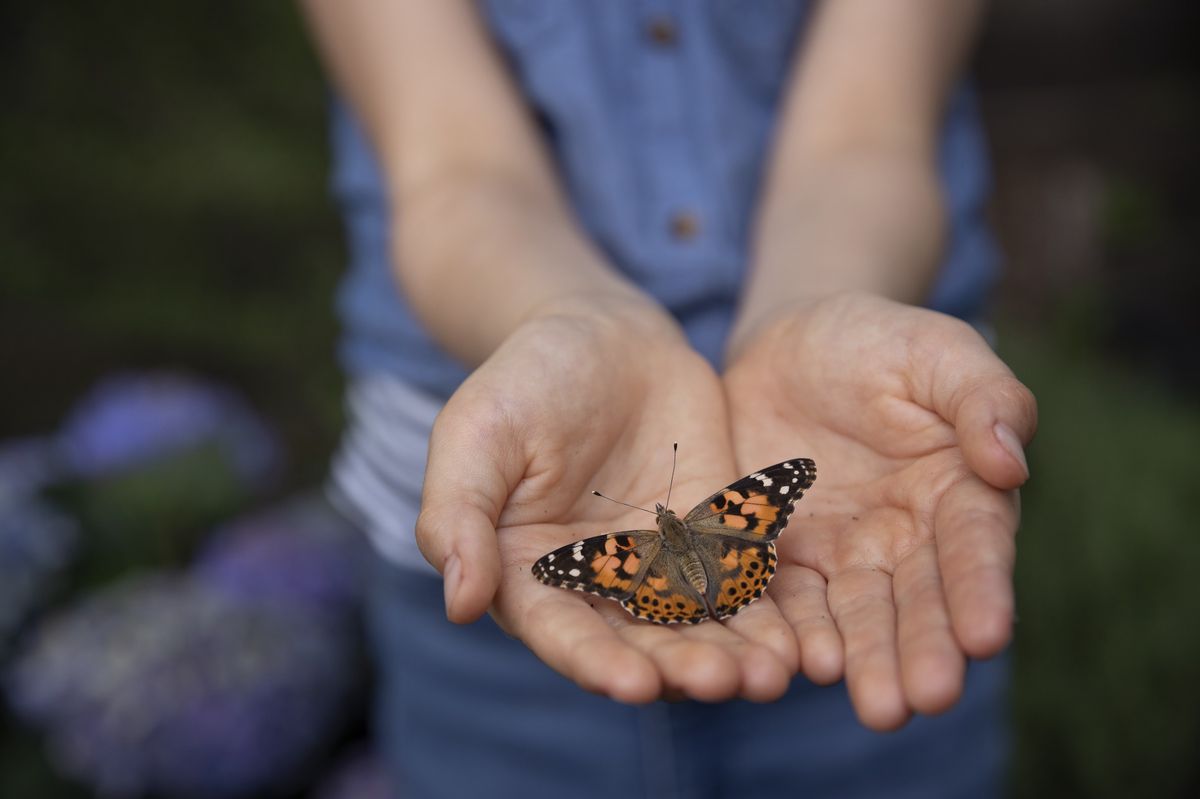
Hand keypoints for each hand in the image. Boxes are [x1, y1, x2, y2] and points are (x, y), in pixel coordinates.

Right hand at [415, 299, 801, 702]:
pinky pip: (740, 580)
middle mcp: (595, 585)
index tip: (634, 684)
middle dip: (680, 668)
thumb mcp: (476, 434)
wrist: (603, 332)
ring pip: (697, 625)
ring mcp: (658, 564)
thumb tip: (459, 603)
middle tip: (723, 682)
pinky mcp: (711, 537)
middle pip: (639, 642)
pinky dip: (768, 610)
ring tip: (771, 674)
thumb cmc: (524, 380)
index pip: (561, 632)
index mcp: (528, 574)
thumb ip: (457, 515)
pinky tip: (799, 634)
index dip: (595, 662)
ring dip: (733, 655)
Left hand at [723, 292, 1036, 729]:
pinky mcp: (781, 555)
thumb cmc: (877, 341)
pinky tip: (800, 664)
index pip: (975, 547)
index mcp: (958, 491)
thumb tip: (1010, 459)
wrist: (788, 344)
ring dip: (865, 660)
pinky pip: (787, 599)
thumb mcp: (935, 350)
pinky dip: (795, 633)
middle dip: (923, 650)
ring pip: (857, 615)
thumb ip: (981, 396)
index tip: (987, 636)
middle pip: (918, 600)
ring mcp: (843, 552)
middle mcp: (906, 537)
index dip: (980, 590)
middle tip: (926, 699)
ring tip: (876, 705)